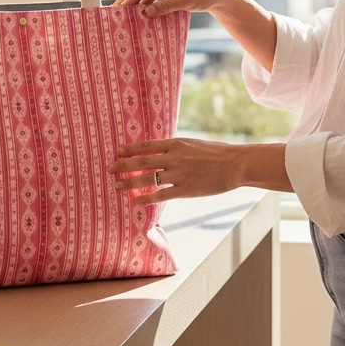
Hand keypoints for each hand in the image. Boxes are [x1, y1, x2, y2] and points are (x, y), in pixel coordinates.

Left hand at [109, 137, 291, 204]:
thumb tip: (161, 152)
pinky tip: (136, 202)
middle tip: (109, 168)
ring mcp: (179, 174)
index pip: (147, 145)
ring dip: (129, 183)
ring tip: (116, 186)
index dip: (130, 149)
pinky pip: (161, 195)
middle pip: (142, 162)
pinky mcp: (185, 189)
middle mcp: (174, 158)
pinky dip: (146, 199)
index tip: (117, 151)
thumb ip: (177, 148)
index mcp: (176, 143)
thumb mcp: (194, 144)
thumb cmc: (217, 152)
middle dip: (123, 166)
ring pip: (147, 179)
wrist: (235, 164)